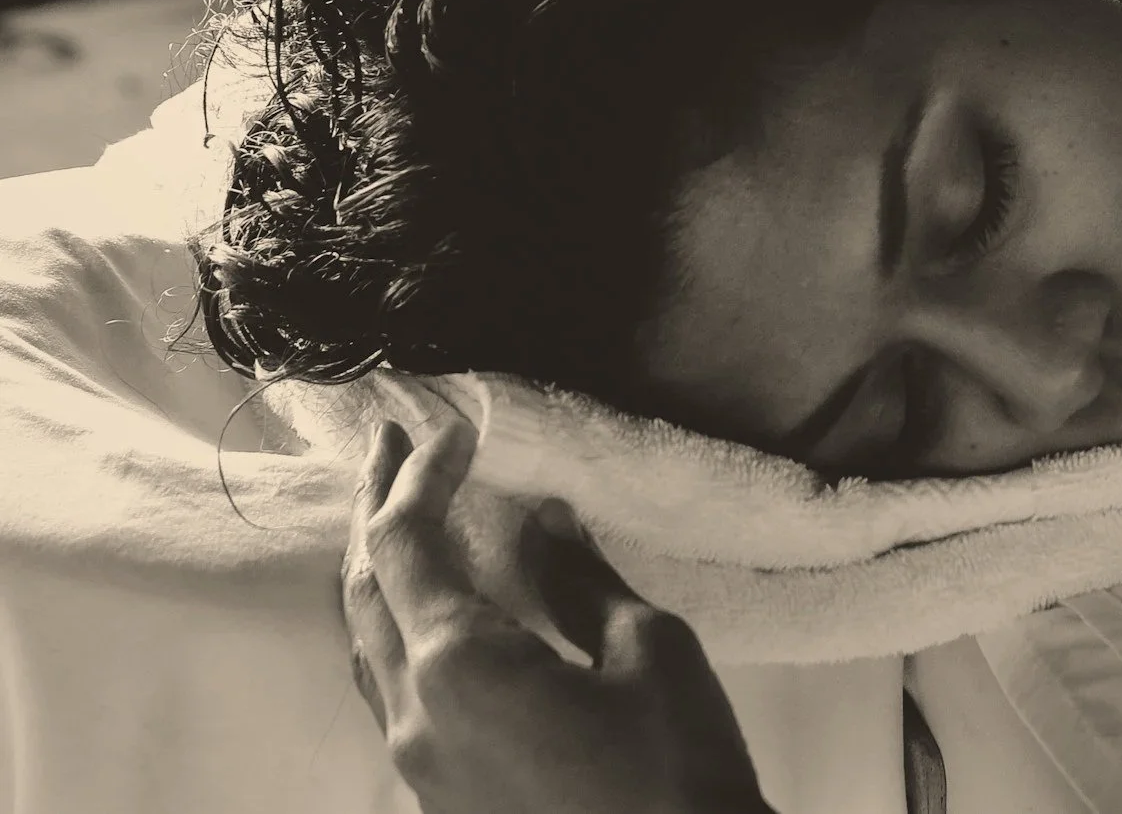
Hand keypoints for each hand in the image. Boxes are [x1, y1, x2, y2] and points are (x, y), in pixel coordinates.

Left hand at [343, 419, 773, 813]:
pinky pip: (392, 691)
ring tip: (396, 514)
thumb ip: (581, 581)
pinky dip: (397, 627)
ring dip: (377, 571)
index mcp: (459, 667)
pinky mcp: (437, 796)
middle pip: (363, 591)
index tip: (454, 428)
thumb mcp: (651, 652)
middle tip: (389, 444)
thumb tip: (542, 519)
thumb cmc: (675, 771)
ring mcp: (417, 764)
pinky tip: (429, 611)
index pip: (406, 543)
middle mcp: (415, 715)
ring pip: (367, 646)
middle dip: (374, 509)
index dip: (422, 475)